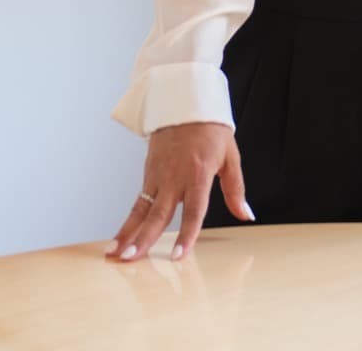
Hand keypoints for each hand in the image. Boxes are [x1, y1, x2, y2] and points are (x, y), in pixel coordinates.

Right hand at [106, 121, 252, 262]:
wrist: (186, 102)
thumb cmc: (211, 130)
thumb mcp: (230, 157)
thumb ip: (235, 190)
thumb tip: (246, 215)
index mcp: (198, 174)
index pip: (193, 210)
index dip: (187, 234)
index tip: (178, 255)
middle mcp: (175, 177)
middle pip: (159, 213)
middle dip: (144, 238)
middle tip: (132, 258)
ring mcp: (158, 175)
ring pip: (141, 210)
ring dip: (127, 233)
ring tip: (115, 254)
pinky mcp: (148, 173)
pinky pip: (137, 202)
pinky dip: (127, 221)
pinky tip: (118, 239)